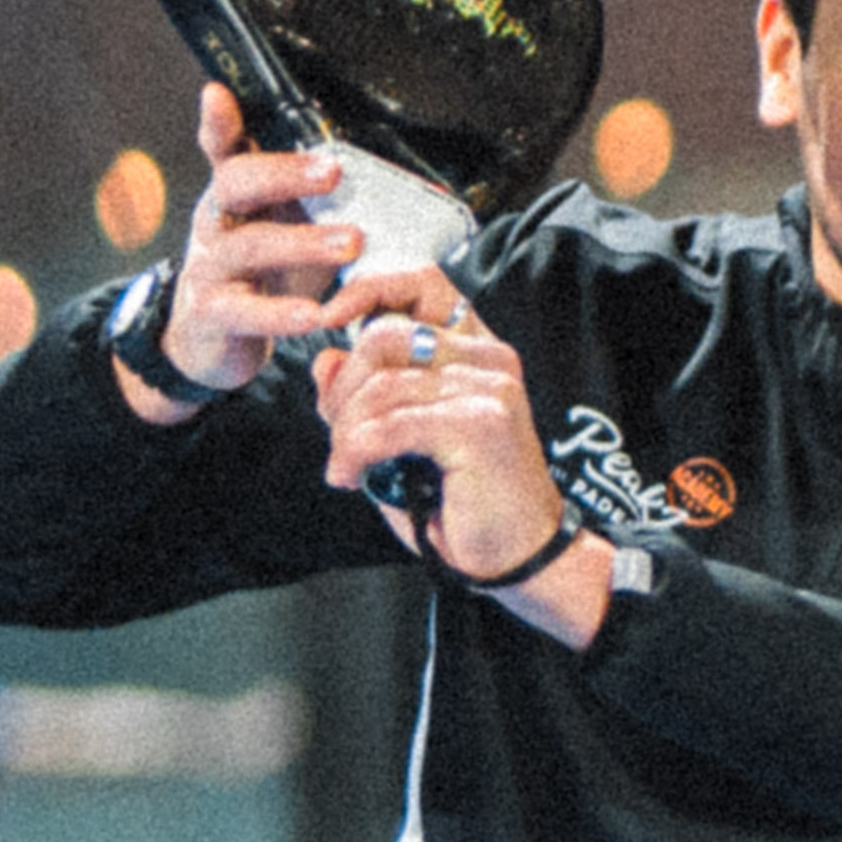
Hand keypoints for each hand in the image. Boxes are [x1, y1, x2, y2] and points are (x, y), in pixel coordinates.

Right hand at [140, 90, 366, 408]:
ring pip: (248, 246)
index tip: (219, 95)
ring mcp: (209, 266)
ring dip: (302, 242)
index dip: (219, 122)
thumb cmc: (261, 272)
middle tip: (333, 172)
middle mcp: (216, 222)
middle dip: (284, 174)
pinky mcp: (212, 313)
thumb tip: (393, 175)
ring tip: (351, 244)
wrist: (210, 339)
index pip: (223, 148)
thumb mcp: (286, 226)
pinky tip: (313, 316)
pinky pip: (245, 311)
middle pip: (235, 184)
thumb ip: (321, 199)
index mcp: (235, 194)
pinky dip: (280, 314)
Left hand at [308, 272, 576, 600]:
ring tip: (344, 466)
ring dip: (344, 431)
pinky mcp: (479, 425)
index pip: (423, 283)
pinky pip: (388, 425)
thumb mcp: (398, 442)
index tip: (330, 320)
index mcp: (478, 352)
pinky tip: (349, 477)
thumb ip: (363, 398)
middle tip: (337, 437)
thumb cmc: (460, 502)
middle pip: (383, 335)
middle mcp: (490, 359)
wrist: (518, 558)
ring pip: (380, 385)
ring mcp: (489, 389)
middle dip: (342, 388)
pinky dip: (354, 452)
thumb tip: (323, 358)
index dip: (369, 290)